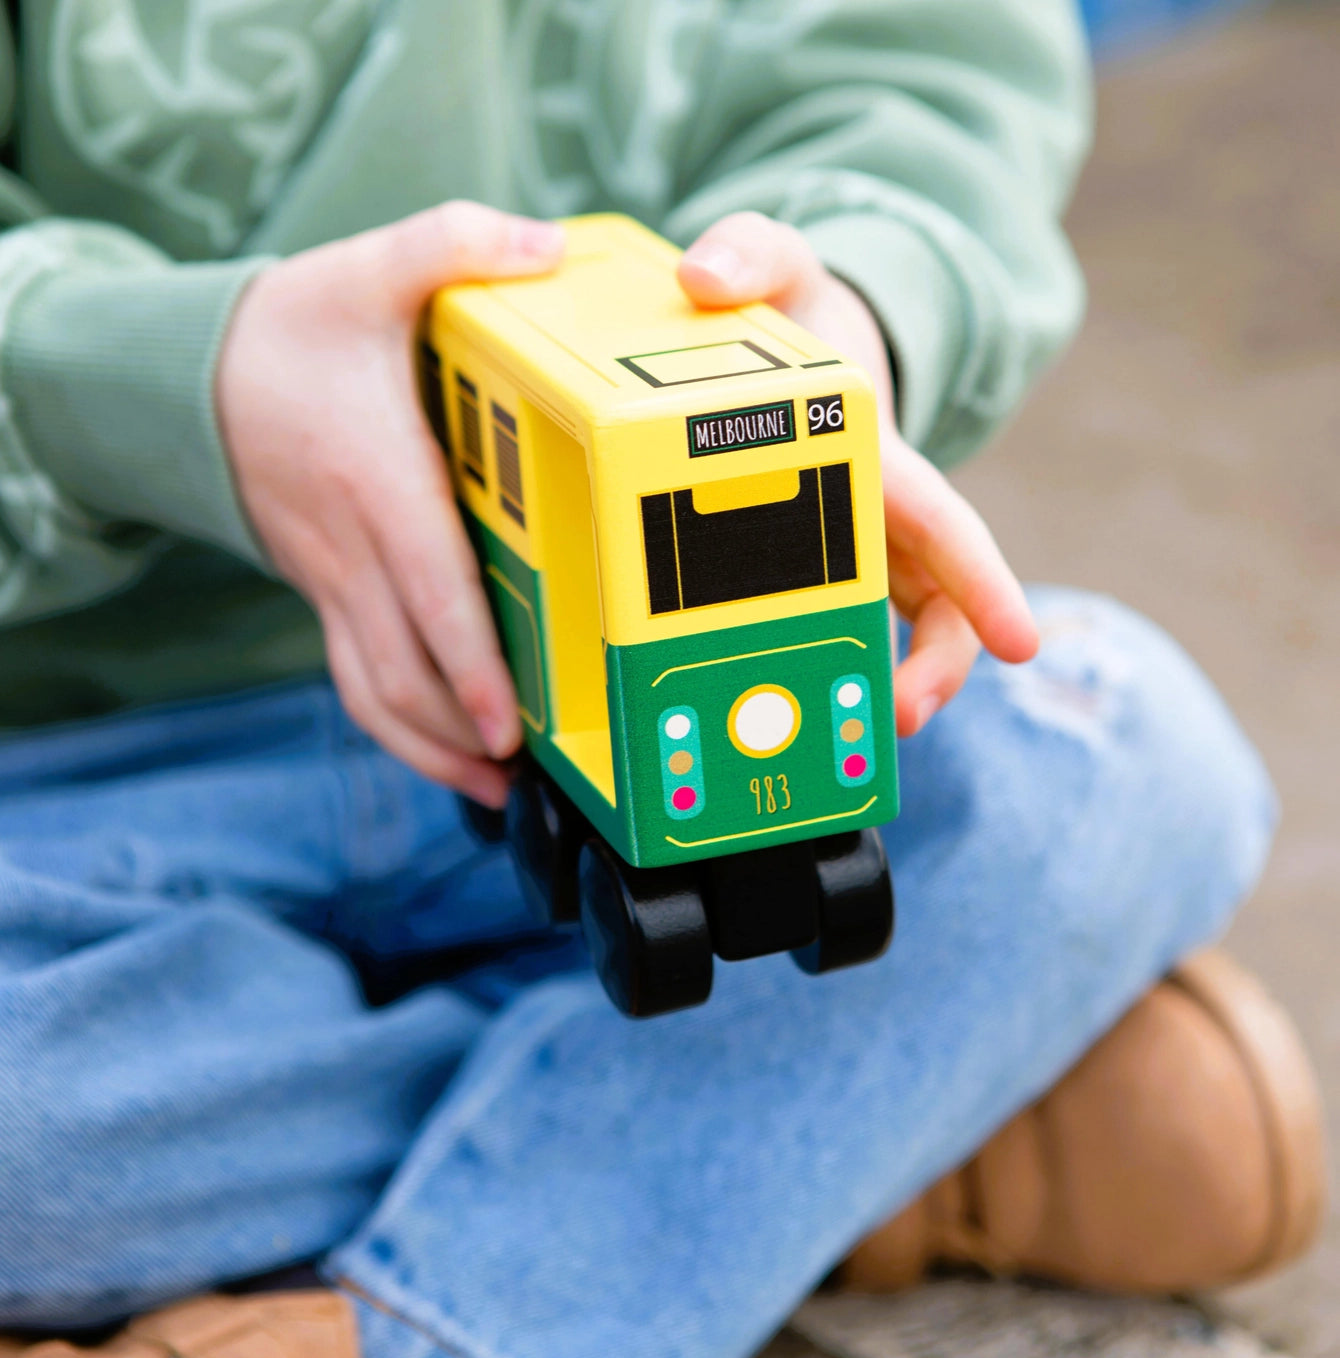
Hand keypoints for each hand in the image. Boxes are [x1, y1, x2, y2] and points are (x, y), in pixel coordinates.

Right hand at [217, 201, 565, 805]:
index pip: (430, 590)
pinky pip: (358, 676)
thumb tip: (547, 247)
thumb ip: (455, 245)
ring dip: (427, 749)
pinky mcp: (327, 593)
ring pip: (372, 690)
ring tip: (490, 791)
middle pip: (402, 666)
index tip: (503, 725)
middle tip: (523, 777)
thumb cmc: (291, 331)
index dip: (467, 664)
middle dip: (456, 734)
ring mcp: (332, 581)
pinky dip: (400, 725)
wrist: (191, 375)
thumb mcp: (371, 269)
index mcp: (378, 483)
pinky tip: (444, 747)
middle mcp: (352, 549)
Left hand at [677, 212, 1038, 736]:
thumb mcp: (781, 264)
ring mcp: (854, 547)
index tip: (1022, 640)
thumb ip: (752, 250)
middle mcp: (880, 513)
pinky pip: (831, 625)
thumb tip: (707, 277)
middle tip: (907, 716)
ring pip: (891, 629)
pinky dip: (821, 665)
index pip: (947, 526)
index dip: (985, 585)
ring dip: (878, 683)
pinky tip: (778, 701)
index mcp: (880, 455)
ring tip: (840, 736)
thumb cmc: (803, 309)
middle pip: (935, 603)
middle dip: (935, 665)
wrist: (801, 339)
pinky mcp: (816, 566)